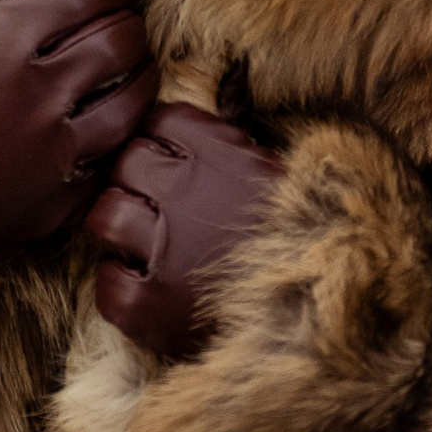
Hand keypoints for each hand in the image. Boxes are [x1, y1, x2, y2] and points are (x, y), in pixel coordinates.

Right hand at [0, 0, 158, 255]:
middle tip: (127, 22)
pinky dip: (114, 143)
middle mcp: (37, 97)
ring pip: (130, 106)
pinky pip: (106, 165)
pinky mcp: (52, 205)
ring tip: (135, 71)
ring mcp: (50, 156)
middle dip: (130, 25)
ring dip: (139, 80)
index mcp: (1, 45)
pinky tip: (111, 131)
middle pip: (119, 43)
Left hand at [85, 103, 283, 359]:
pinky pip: (106, 282)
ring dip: (119, 229)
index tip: (169, 163)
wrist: (327, 310)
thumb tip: (176, 126)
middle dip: (135, 181)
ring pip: (103, 215)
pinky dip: (119, 287)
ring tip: (146, 247)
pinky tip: (148, 290)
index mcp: (221, 154)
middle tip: (155, 208)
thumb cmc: (299, 240)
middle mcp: (186, 192)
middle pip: (124, 162)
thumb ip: (225, 147)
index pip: (159, 121)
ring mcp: (164, 248)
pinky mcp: (149, 304)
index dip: (160, 142)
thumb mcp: (272, 174)